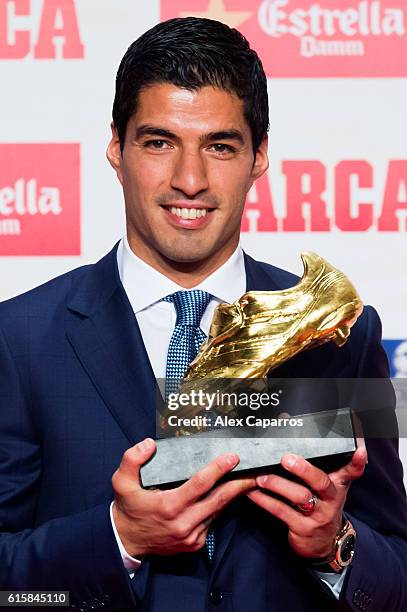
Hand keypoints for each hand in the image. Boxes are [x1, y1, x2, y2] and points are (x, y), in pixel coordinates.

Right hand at [112, 438, 255, 556]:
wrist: (126, 541)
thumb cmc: (127, 508)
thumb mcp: (120, 481)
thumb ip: (132, 459)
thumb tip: (149, 444)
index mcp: (169, 506)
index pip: (200, 484)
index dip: (218, 469)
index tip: (232, 457)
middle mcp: (183, 523)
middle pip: (219, 499)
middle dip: (239, 484)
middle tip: (255, 470)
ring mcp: (191, 536)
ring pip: (218, 511)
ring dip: (234, 495)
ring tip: (249, 479)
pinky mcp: (195, 544)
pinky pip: (213, 521)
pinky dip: (221, 507)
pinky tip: (229, 495)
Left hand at [247, 447, 366, 559]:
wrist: (322, 544)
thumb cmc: (320, 504)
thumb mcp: (324, 486)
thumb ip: (316, 462)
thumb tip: (288, 422)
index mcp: (337, 485)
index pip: (351, 472)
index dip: (356, 462)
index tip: (359, 451)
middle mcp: (331, 499)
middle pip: (321, 482)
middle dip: (304, 469)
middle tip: (286, 458)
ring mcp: (318, 516)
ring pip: (299, 498)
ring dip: (277, 485)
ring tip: (261, 477)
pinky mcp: (302, 528)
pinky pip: (282, 512)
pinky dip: (265, 501)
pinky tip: (252, 492)